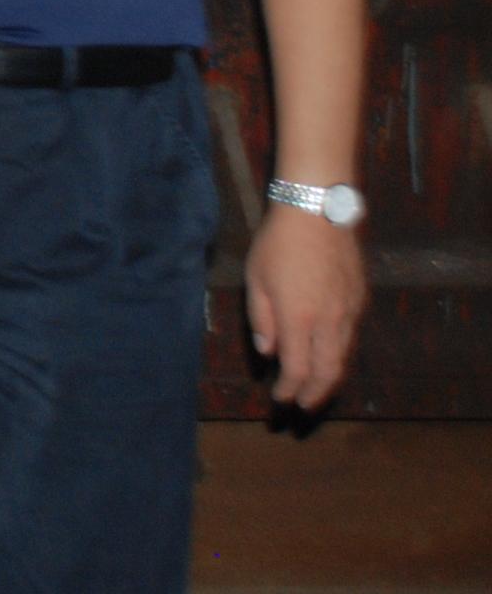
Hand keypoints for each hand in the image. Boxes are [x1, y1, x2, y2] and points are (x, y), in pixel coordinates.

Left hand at [245, 207, 364, 410]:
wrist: (319, 212)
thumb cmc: (278, 243)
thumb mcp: (256, 279)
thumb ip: (262, 319)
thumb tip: (269, 352)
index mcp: (299, 318)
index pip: (297, 369)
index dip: (289, 390)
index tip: (280, 400)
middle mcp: (330, 321)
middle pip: (328, 373)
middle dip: (315, 395)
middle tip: (303, 407)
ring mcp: (350, 312)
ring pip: (344, 358)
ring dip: (330, 379)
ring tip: (316, 390)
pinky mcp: (361, 301)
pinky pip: (351, 338)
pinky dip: (340, 355)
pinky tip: (329, 356)